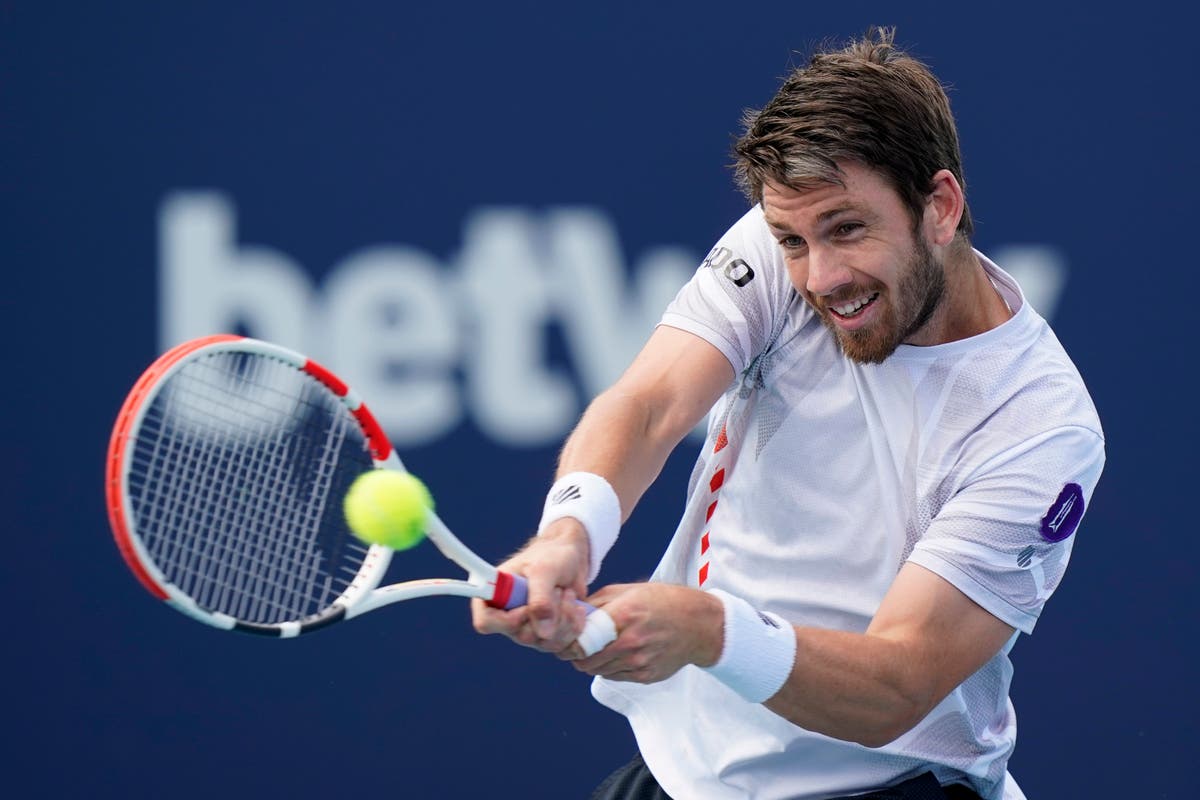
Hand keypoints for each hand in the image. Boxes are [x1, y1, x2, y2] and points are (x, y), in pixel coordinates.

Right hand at [470, 518, 590, 654]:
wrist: (571, 559)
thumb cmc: (551, 557)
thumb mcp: (544, 570)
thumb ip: (541, 598)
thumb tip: (543, 633)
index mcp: (494, 595)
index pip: (485, 622)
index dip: (507, 621)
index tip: (527, 607)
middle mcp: (507, 616)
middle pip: (523, 636)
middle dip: (550, 613)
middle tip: (558, 589)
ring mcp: (527, 628)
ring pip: (546, 643)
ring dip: (565, 618)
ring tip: (567, 593)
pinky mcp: (547, 636)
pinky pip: (562, 645)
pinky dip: (575, 626)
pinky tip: (576, 607)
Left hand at [567, 583, 723, 683]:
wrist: (698, 624)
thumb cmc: (663, 602)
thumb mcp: (629, 590)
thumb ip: (597, 602)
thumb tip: (571, 611)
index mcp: (623, 615)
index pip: (581, 638)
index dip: (567, 642)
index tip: (564, 639)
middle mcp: (630, 641)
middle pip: (585, 660)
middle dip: (575, 655)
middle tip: (576, 646)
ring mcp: (638, 661)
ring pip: (597, 671)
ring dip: (591, 662)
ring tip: (597, 649)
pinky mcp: (645, 676)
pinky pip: (614, 676)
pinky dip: (608, 668)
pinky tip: (616, 654)